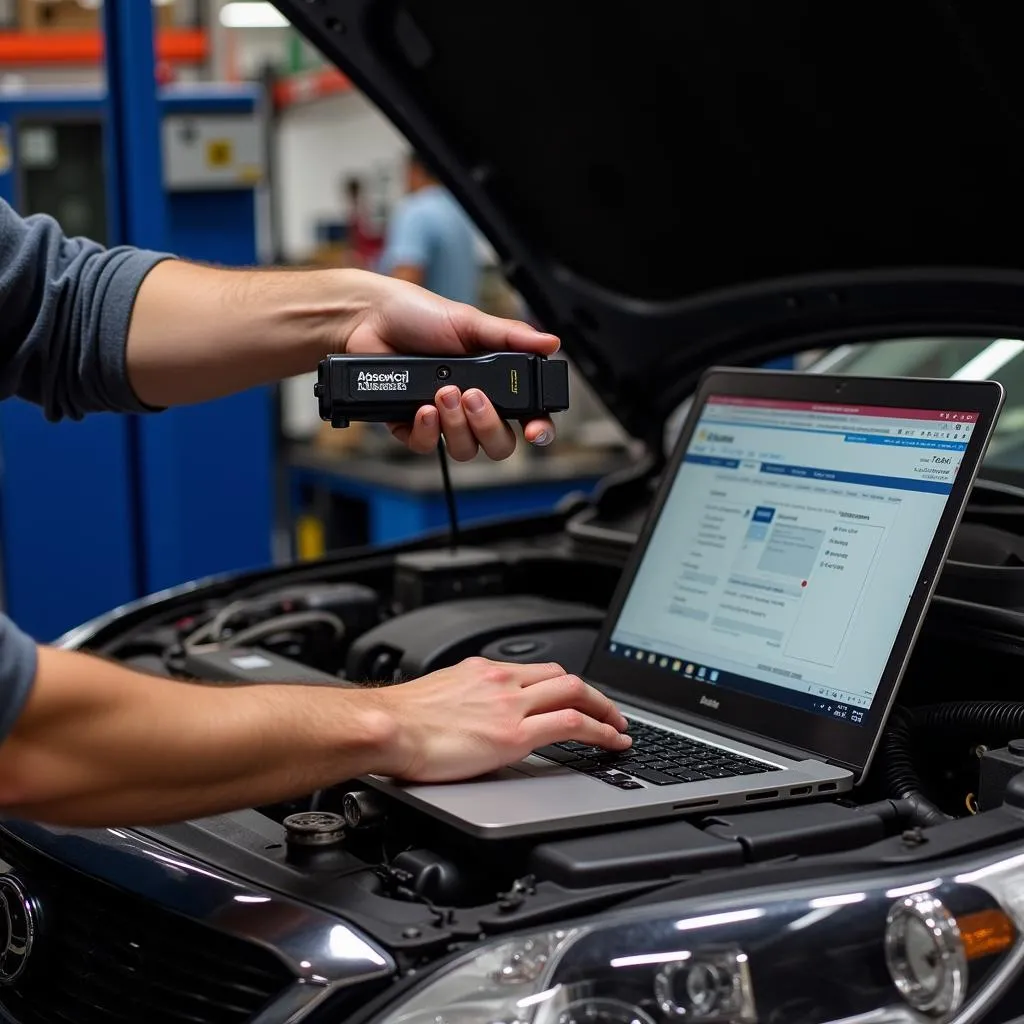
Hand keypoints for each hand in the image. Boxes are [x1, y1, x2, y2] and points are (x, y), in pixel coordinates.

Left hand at [342, 272, 559, 460]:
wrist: (369, 319)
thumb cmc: (418, 315)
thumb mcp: (469, 321)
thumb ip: (511, 336)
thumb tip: (551, 342)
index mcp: (493, 381)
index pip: (527, 416)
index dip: (537, 430)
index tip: (534, 430)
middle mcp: (471, 405)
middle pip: (498, 444)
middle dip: (488, 426)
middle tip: (472, 397)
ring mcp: (443, 419)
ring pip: (465, 450)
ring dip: (456, 425)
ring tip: (442, 393)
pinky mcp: (411, 426)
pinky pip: (427, 447)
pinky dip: (427, 430)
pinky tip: (422, 408)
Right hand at [365, 657, 630, 782]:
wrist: (385, 727)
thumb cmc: (398, 720)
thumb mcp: (437, 698)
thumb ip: (462, 703)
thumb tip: (469, 719)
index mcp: (482, 672)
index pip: (537, 672)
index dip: (565, 685)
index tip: (575, 697)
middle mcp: (501, 681)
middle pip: (564, 677)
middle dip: (594, 694)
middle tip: (610, 712)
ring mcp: (510, 705)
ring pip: (576, 693)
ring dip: (605, 710)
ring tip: (619, 727)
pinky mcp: (514, 733)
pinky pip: (571, 724)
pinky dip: (600, 731)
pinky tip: (611, 742)